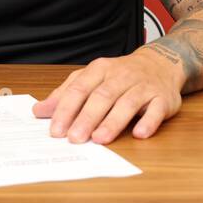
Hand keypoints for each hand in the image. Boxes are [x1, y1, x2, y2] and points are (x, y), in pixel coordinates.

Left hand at [32, 50, 184, 143]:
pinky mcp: (162, 99)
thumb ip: (66, 94)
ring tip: (100, 138)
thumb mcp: (91, 79)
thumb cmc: (120, 75)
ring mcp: (143, 87)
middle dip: (87, 118)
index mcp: (100, 70)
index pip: (80, 88)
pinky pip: (156, 110)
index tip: (55, 129)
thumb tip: (39, 111)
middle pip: (102, 96)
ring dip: (113, 121)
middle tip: (74, 138)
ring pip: (127, 103)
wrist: (161, 64)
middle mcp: (121, 76)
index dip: (66, 109)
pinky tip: (139, 134)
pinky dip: (148, 122)